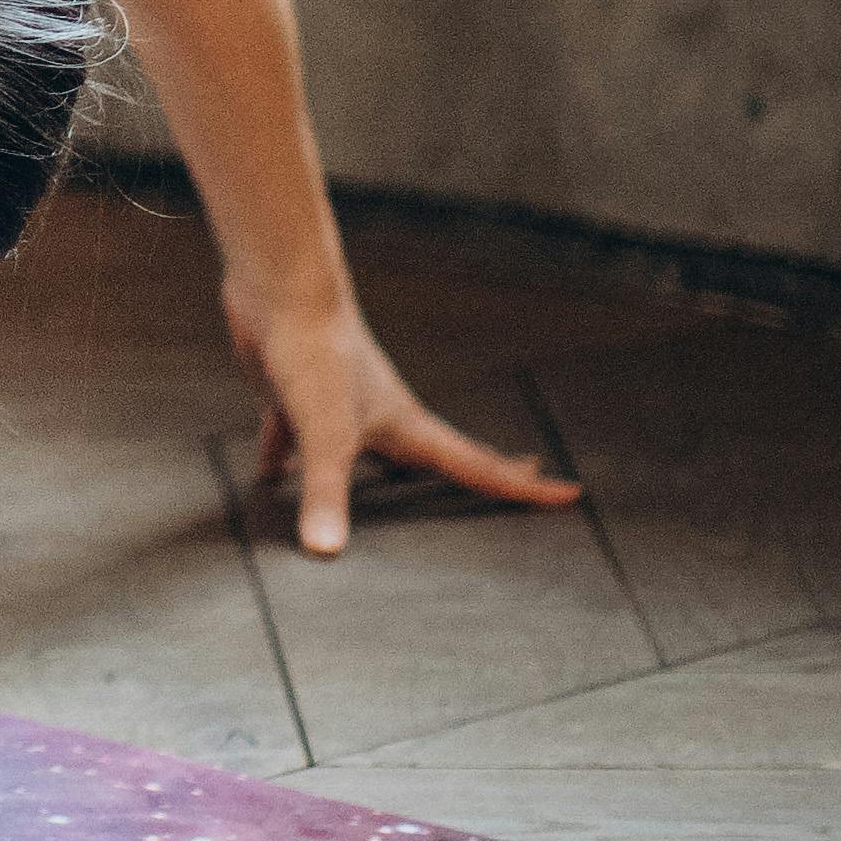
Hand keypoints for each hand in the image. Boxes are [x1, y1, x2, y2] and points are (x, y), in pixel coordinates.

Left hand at [226, 283, 576, 560]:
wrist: (277, 287)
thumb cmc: (312, 350)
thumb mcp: (325, 434)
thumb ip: (327, 495)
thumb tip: (326, 552)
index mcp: (404, 425)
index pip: (476, 464)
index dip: (521, 486)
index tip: (569, 493)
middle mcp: (378, 414)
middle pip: (437, 454)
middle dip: (479, 470)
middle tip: (520, 478)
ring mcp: (338, 402)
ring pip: (370, 447)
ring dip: (386, 469)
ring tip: (395, 489)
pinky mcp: (296, 393)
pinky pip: (296, 433)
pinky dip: (287, 454)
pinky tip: (271, 471)